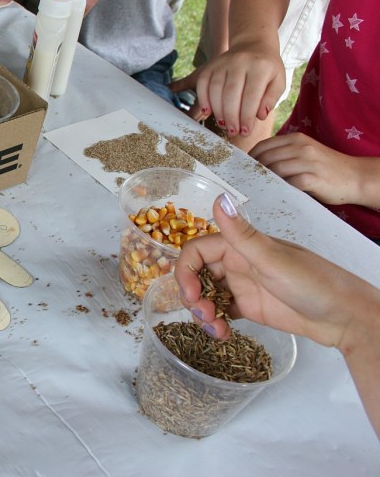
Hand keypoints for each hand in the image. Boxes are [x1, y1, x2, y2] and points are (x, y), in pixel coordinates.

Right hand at [171, 42, 283, 137]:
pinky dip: (203, 99)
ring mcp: (222, 62)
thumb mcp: (278, 81)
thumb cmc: (268, 68)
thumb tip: (259, 115)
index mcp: (260, 66)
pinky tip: (208, 112)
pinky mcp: (210, 65)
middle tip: (233, 132)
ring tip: (224, 125)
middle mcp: (239, 62)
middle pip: (231, 93)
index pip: (251, 95)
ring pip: (215, 89)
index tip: (246, 131)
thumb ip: (271, 98)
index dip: (247, 116)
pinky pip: (203, 83)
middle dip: (231, 117)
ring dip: (218, 111)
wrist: (253, 45)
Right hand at [176, 193, 365, 349]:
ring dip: (202, 312)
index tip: (191, 294)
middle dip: (193, 297)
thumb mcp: (272, 259)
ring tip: (214, 329)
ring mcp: (242, 286)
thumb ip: (241, 233)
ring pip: (206, 295)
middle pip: (197, 276)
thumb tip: (219, 198)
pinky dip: (215, 323)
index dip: (185, 272)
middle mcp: (237, 263)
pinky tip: (223, 334)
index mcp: (239, 246)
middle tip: (203, 316)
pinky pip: (220, 312)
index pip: (196, 252)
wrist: (345, 317)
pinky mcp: (248, 307)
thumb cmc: (314, 283)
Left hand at [251, 132, 373, 205]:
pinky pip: (288, 183)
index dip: (249, 159)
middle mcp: (301, 147)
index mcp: (296, 139)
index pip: (263, 146)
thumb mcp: (305, 154)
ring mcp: (308, 162)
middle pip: (265, 158)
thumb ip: (284, 155)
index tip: (242, 171)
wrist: (357, 177)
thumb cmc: (326, 168)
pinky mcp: (313, 178)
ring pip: (274, 170)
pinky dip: (278, 189)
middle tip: (245, 184)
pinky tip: (274, 196)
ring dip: (263, 181)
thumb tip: (254, 166)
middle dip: (252, 172)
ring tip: (257, 191)